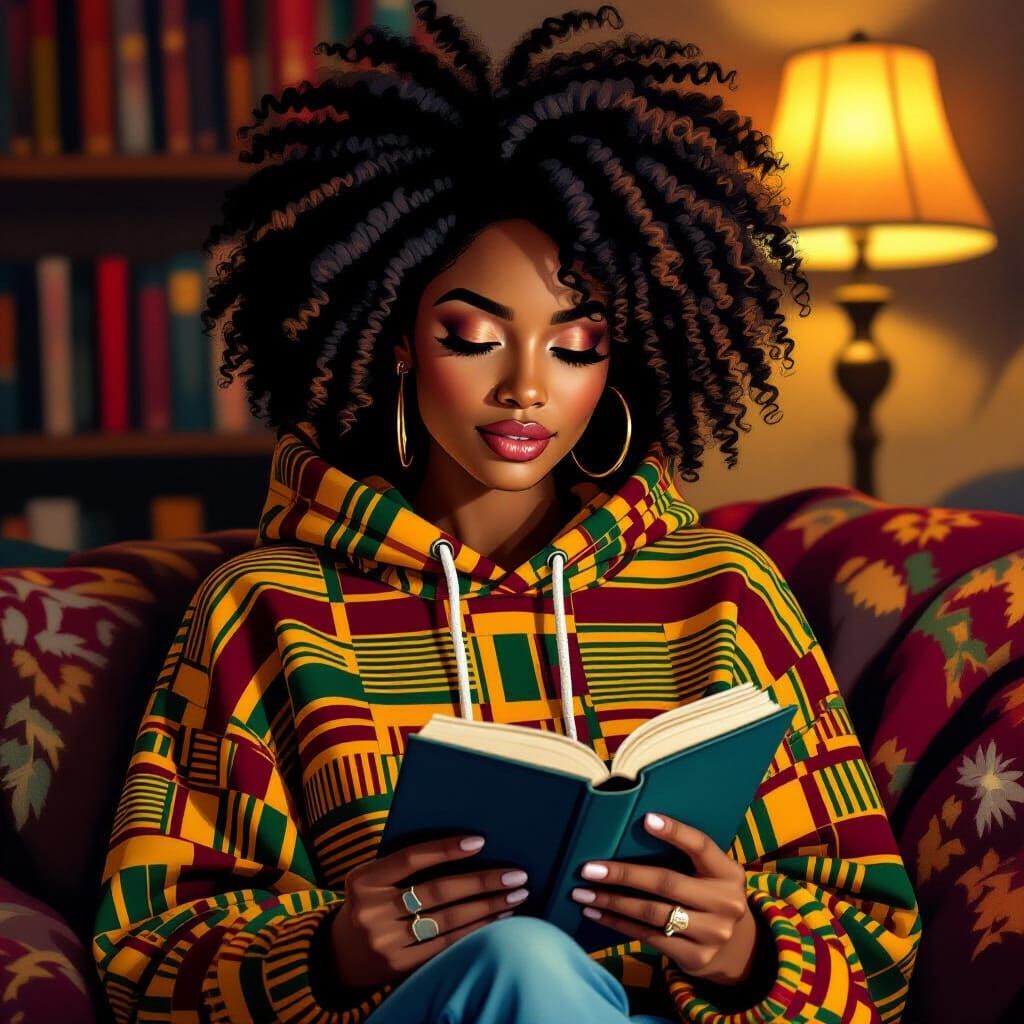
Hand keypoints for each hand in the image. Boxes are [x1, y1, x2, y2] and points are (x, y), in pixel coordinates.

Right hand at [330, 834, 528, 988]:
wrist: (340, 955)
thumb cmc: (371, 903)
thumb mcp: (374, 880)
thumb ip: (405, 866)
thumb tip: (468, 847)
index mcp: (363, 880)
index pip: (410, 858)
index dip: (445, 849)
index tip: (481, 841)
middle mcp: (371, 911)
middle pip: (436, 891)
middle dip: (482, 882)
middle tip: (517, 875)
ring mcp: (384, 942)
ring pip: (446, 920)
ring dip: (487, 908)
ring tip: (515, 896)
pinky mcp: (397, 967)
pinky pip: (444, 946)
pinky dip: (475, 931)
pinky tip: (497, 921)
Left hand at [570, 813, 759, 985]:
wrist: (738, 948)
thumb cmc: (709, 895)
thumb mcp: (711, 874)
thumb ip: (685, 858)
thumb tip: (633, 831)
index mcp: (728, 872)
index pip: (701, 845)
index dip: (675, 831)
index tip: (646, 819)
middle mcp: (725, 903)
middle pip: (666, 883)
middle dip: (623, 875)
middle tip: (588, 869)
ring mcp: (713, 933)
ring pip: (652, 913)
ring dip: (612, 903)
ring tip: (583, 894)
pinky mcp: (696, 957)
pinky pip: (649, 937)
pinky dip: (619, 924)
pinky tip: (597, 914)